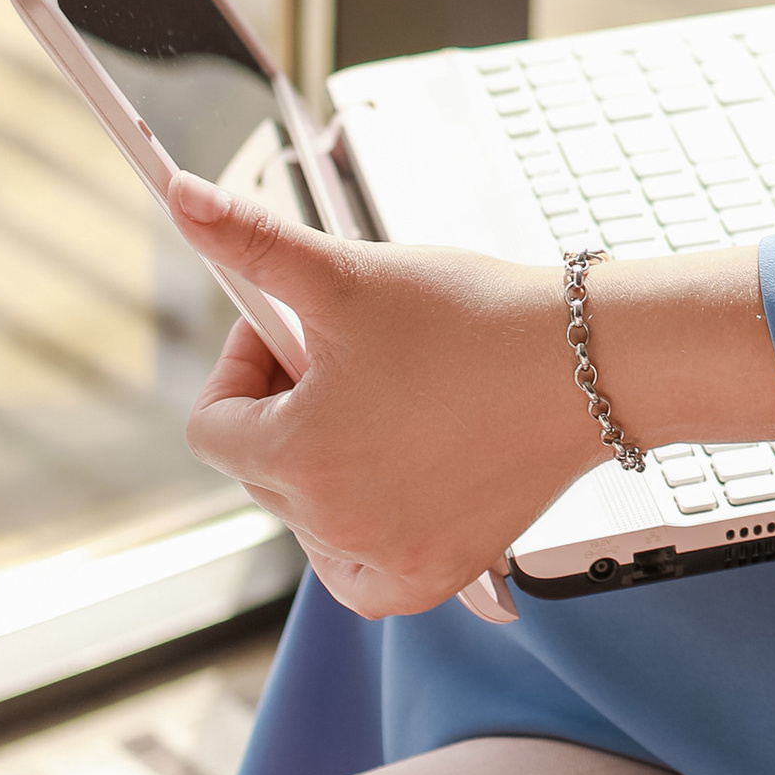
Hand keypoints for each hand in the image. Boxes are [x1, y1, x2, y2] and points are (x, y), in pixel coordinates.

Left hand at [173, 172, 774, 615]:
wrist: (592, 364)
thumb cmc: (475, 318)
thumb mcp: (349, 273)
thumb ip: (254, 243)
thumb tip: (182, 197)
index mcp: (296, 458)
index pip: (215, 425)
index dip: (249, 366)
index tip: (303, 332)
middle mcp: (331, 527)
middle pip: (264, 468)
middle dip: (295, 408)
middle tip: (363, 357)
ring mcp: (385, 560)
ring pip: (310, 515)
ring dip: (330, 464)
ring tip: (395, 404)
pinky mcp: (435, 577)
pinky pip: (360, 571)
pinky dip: (367, 532)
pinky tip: (404, 473)